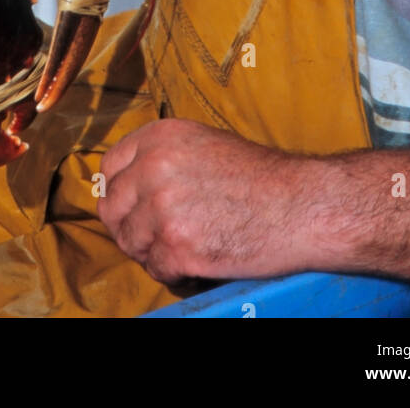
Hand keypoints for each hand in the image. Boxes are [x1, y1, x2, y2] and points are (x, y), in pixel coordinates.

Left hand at [98, 119, 315, 284]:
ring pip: (131, 243)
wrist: (299, 205)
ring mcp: (164, 208)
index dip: (119, 192)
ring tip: (183, 247)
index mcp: (161, 137)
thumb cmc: (259, 177)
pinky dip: (172, 272)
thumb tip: (128, 184)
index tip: (131, 206)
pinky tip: (195, 263)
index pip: (110, 167)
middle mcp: (155, 167)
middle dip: (131, 227)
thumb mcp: (204, 145)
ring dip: (153, 251)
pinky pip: (155, 268)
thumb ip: (162, 157)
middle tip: (155, 236)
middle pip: (113, 209)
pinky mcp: (178, 246)